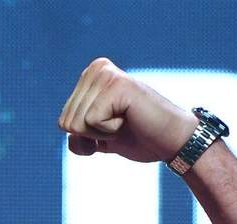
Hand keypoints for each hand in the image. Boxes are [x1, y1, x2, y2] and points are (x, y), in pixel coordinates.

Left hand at [58, 58, 196, 162]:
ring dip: (102, 133)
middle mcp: (96, 69)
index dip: (87, 136)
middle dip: (93, 135)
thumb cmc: (139, 138)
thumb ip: (77, 130)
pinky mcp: (116, 85)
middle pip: (66, 122)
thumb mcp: (98, 137)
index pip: (63, 121)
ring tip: (126, 120)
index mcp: (89, 77)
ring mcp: (106, 74)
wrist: (173, 142)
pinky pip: (90, 122)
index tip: (114, 126)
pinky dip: (110, 131)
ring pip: (76, 124)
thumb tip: (65, 127)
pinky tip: (130, 119)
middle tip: (122, 125)